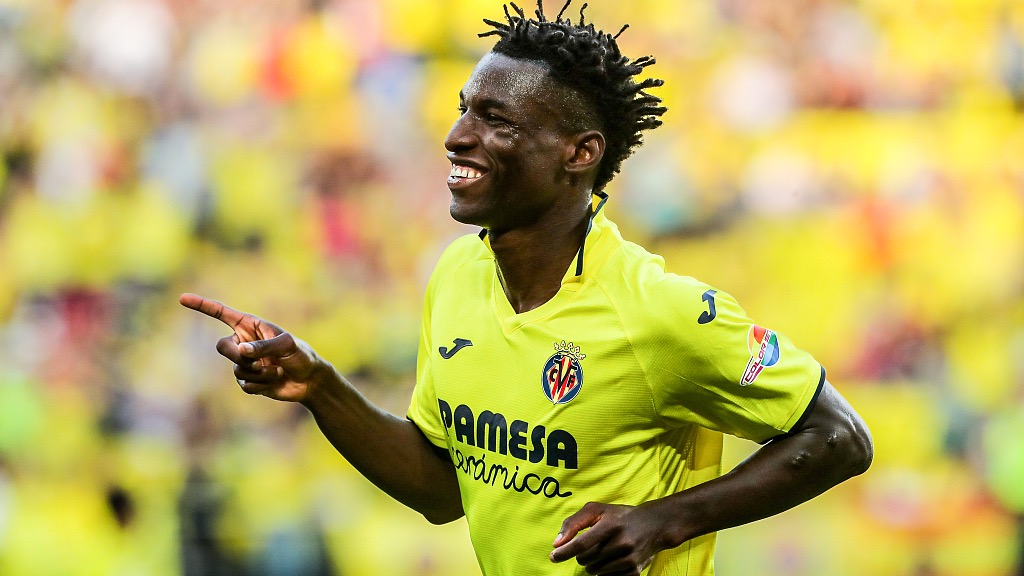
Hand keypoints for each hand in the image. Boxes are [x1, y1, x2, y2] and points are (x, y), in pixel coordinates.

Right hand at [180, 293, 324, 401]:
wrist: (309, 380)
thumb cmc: (300, 355)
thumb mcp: (286, 345)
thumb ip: (263, 346)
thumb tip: (242, 351)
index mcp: (250, 325)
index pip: (221, 313)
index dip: (202, 305)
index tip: (182, 298)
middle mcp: (243, 342)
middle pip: (222, 347)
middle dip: (238, 356)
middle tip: (257, 360)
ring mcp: (244, 362)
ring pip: (236, 368)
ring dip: (258, 372)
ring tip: (276, 371)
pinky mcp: (248, 380)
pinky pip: (244, 384)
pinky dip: (260, 384)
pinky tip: (274, 381)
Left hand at [550, 501, 668, 575]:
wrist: (654, 525)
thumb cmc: (619, 516)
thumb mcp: (597, 510)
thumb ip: (574, 522)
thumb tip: (557, 543)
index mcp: (611, 525)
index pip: (582, 543)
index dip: (565, 552)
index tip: (553, 556)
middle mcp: (621, 543)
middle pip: (586, 560)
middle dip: (581, 555)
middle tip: (590, 547)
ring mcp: (629, 559)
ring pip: (594, 571)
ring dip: (592, 564)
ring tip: (603, 552)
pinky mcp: (635, 572)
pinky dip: (604, 572)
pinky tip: (612, 560)